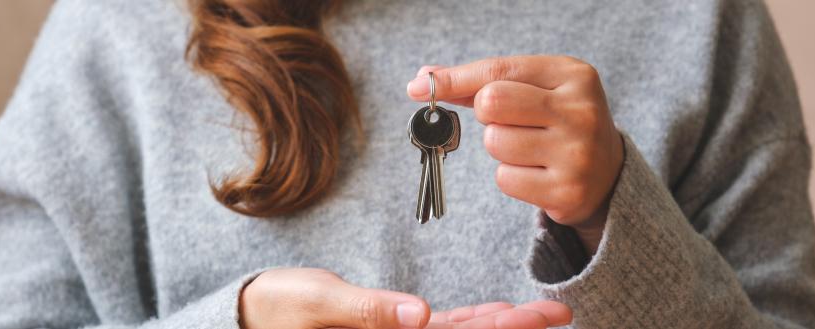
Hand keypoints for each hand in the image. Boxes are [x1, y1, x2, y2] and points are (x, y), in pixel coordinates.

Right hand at [240, 268, 570, 328]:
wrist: (252, 314)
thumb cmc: (275, 310)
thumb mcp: (316, 304)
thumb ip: (366, 311)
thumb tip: (419, 315)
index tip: (538, 318)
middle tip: (562, 313)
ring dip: (502, 325)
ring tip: (547, 312)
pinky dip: (473, 320)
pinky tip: (501, 312)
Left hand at [406, 56, 623, 253]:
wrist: (609, 174)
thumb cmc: (558, 122)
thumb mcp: (536, 89)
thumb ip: (482, 83)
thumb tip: (421, 81)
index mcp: (573, 75)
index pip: (499, 72)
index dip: (455, 79)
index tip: (419, 86)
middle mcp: (580, 111)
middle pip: (492, 104)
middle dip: (486, 116)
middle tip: (508, 122)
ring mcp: (577, 153)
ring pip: (495, 144)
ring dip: (500, 148)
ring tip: (530, 149)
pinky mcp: (566, 191)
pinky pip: (505, 179)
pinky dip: (511, 176)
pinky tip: (537, 174)